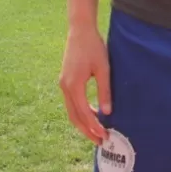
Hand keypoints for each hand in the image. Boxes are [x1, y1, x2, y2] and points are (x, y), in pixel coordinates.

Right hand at [58, 23, 111, 144]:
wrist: (80, 30)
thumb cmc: (93, 47)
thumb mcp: (103, 68)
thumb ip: (105, 90)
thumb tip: (107, 112)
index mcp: (73, 85)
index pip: (84, 113)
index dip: (94, 127)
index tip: (104, 136)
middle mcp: (65, 87)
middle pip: (74, 117)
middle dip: (87, 130)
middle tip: (100, 141)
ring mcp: (63, 84)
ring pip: (71, 111)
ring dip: (83, 123)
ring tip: (97, 132)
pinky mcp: (65, 81)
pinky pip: (71, 103)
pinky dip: (80, 113)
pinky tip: (92, 115)